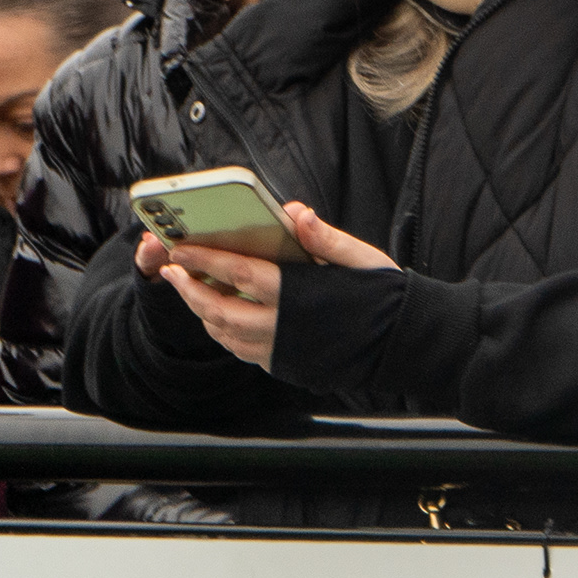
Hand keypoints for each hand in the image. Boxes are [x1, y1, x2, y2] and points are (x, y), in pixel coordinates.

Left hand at [146, 201, 397, 369]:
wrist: (403, 344)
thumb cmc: (386, 296)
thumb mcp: (363, 258)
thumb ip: (324, 238)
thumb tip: (295, 212)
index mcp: (299, 295)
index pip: (239, 274)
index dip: (206, 260)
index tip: (181, 248)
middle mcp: (283, 326)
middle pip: (219, 308)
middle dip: (190, 288)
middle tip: (174, 270)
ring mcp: (281, 350)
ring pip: (224, 333)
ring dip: (202, 311)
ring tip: (192, 290)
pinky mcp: (285, 365)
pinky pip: (240, 350)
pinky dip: (222, 332)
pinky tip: (221, 316)